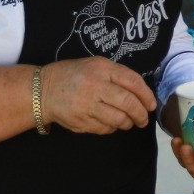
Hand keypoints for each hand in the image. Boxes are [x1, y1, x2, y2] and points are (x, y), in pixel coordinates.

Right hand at [40, 57, 156, 133]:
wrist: (42, 90)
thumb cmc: (73, 76)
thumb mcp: (94, 66)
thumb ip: (116, 75)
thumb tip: (141, 94)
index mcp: (101, 68)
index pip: (133, 82)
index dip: (147, 95)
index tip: (151, 104)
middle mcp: (95, 85)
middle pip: (129, 103)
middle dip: (141, 114)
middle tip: (143, 119)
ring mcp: (87, 105)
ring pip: (119, 119)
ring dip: (128, 123)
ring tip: (128, 122)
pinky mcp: (81, 121)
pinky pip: (105, 128)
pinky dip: (112, 128)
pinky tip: (110, 123)